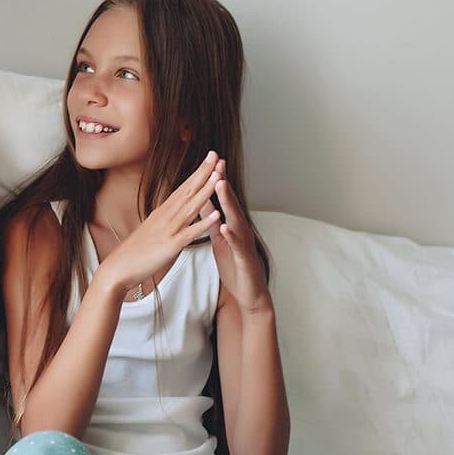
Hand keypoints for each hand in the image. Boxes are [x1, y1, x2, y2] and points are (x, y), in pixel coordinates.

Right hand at [98, 150, 222, 292]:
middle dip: (204, 172)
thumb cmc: (134, 252)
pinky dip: (204, 223)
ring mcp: (169, 230)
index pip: (183, 187)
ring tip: (219, 175)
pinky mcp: (171, 246)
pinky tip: (216, 215)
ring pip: (191, 207)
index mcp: (163, 212)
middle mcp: (166, 216)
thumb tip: (172, 211)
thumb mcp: (152, 229)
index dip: (197, 173)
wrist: (117, 268)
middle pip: (188, 190)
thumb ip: (164, 219)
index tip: (209, 158)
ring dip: (206, 190)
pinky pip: (190, 233)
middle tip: (216, 155)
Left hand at [203, 159, 271, 314]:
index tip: (210, 161)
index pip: (223, 199)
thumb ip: (213, 220)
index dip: (217, 180)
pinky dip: (231, 235)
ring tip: (220, 185)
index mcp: (232, 225)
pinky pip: (237, 245)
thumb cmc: (235, 266)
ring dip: (228, 202)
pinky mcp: (244, 259)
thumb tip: (204, 201)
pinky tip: (225, 226)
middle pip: (231, 202)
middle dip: (223, 182)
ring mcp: (244, 243)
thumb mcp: (220, 239)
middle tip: (216, 163)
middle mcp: (240, 230)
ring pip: (236, 219)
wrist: (249, 293)